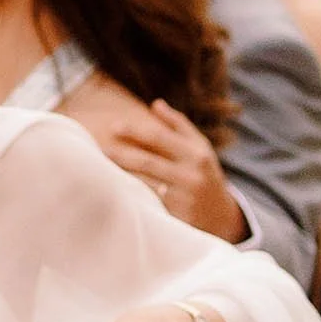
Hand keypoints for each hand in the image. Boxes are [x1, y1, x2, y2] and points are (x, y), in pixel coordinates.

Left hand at [103, 103, 240, 235]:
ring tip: (98, 166)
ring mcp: (183, 198)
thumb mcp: (200, 147)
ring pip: (144, 183)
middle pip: (147, 161)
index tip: (114, 126)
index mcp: (196, 153)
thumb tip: (155, 104)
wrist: (222, 217)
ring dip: (121, 174)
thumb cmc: (205, 174)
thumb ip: (178, 125)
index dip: (134, 131)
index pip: (160, 137)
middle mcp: (190, 175)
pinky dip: (131, 194)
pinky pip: (148, 203)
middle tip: (98, 146)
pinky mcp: (176, 218)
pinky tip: (113, 189)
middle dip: (121, 154)